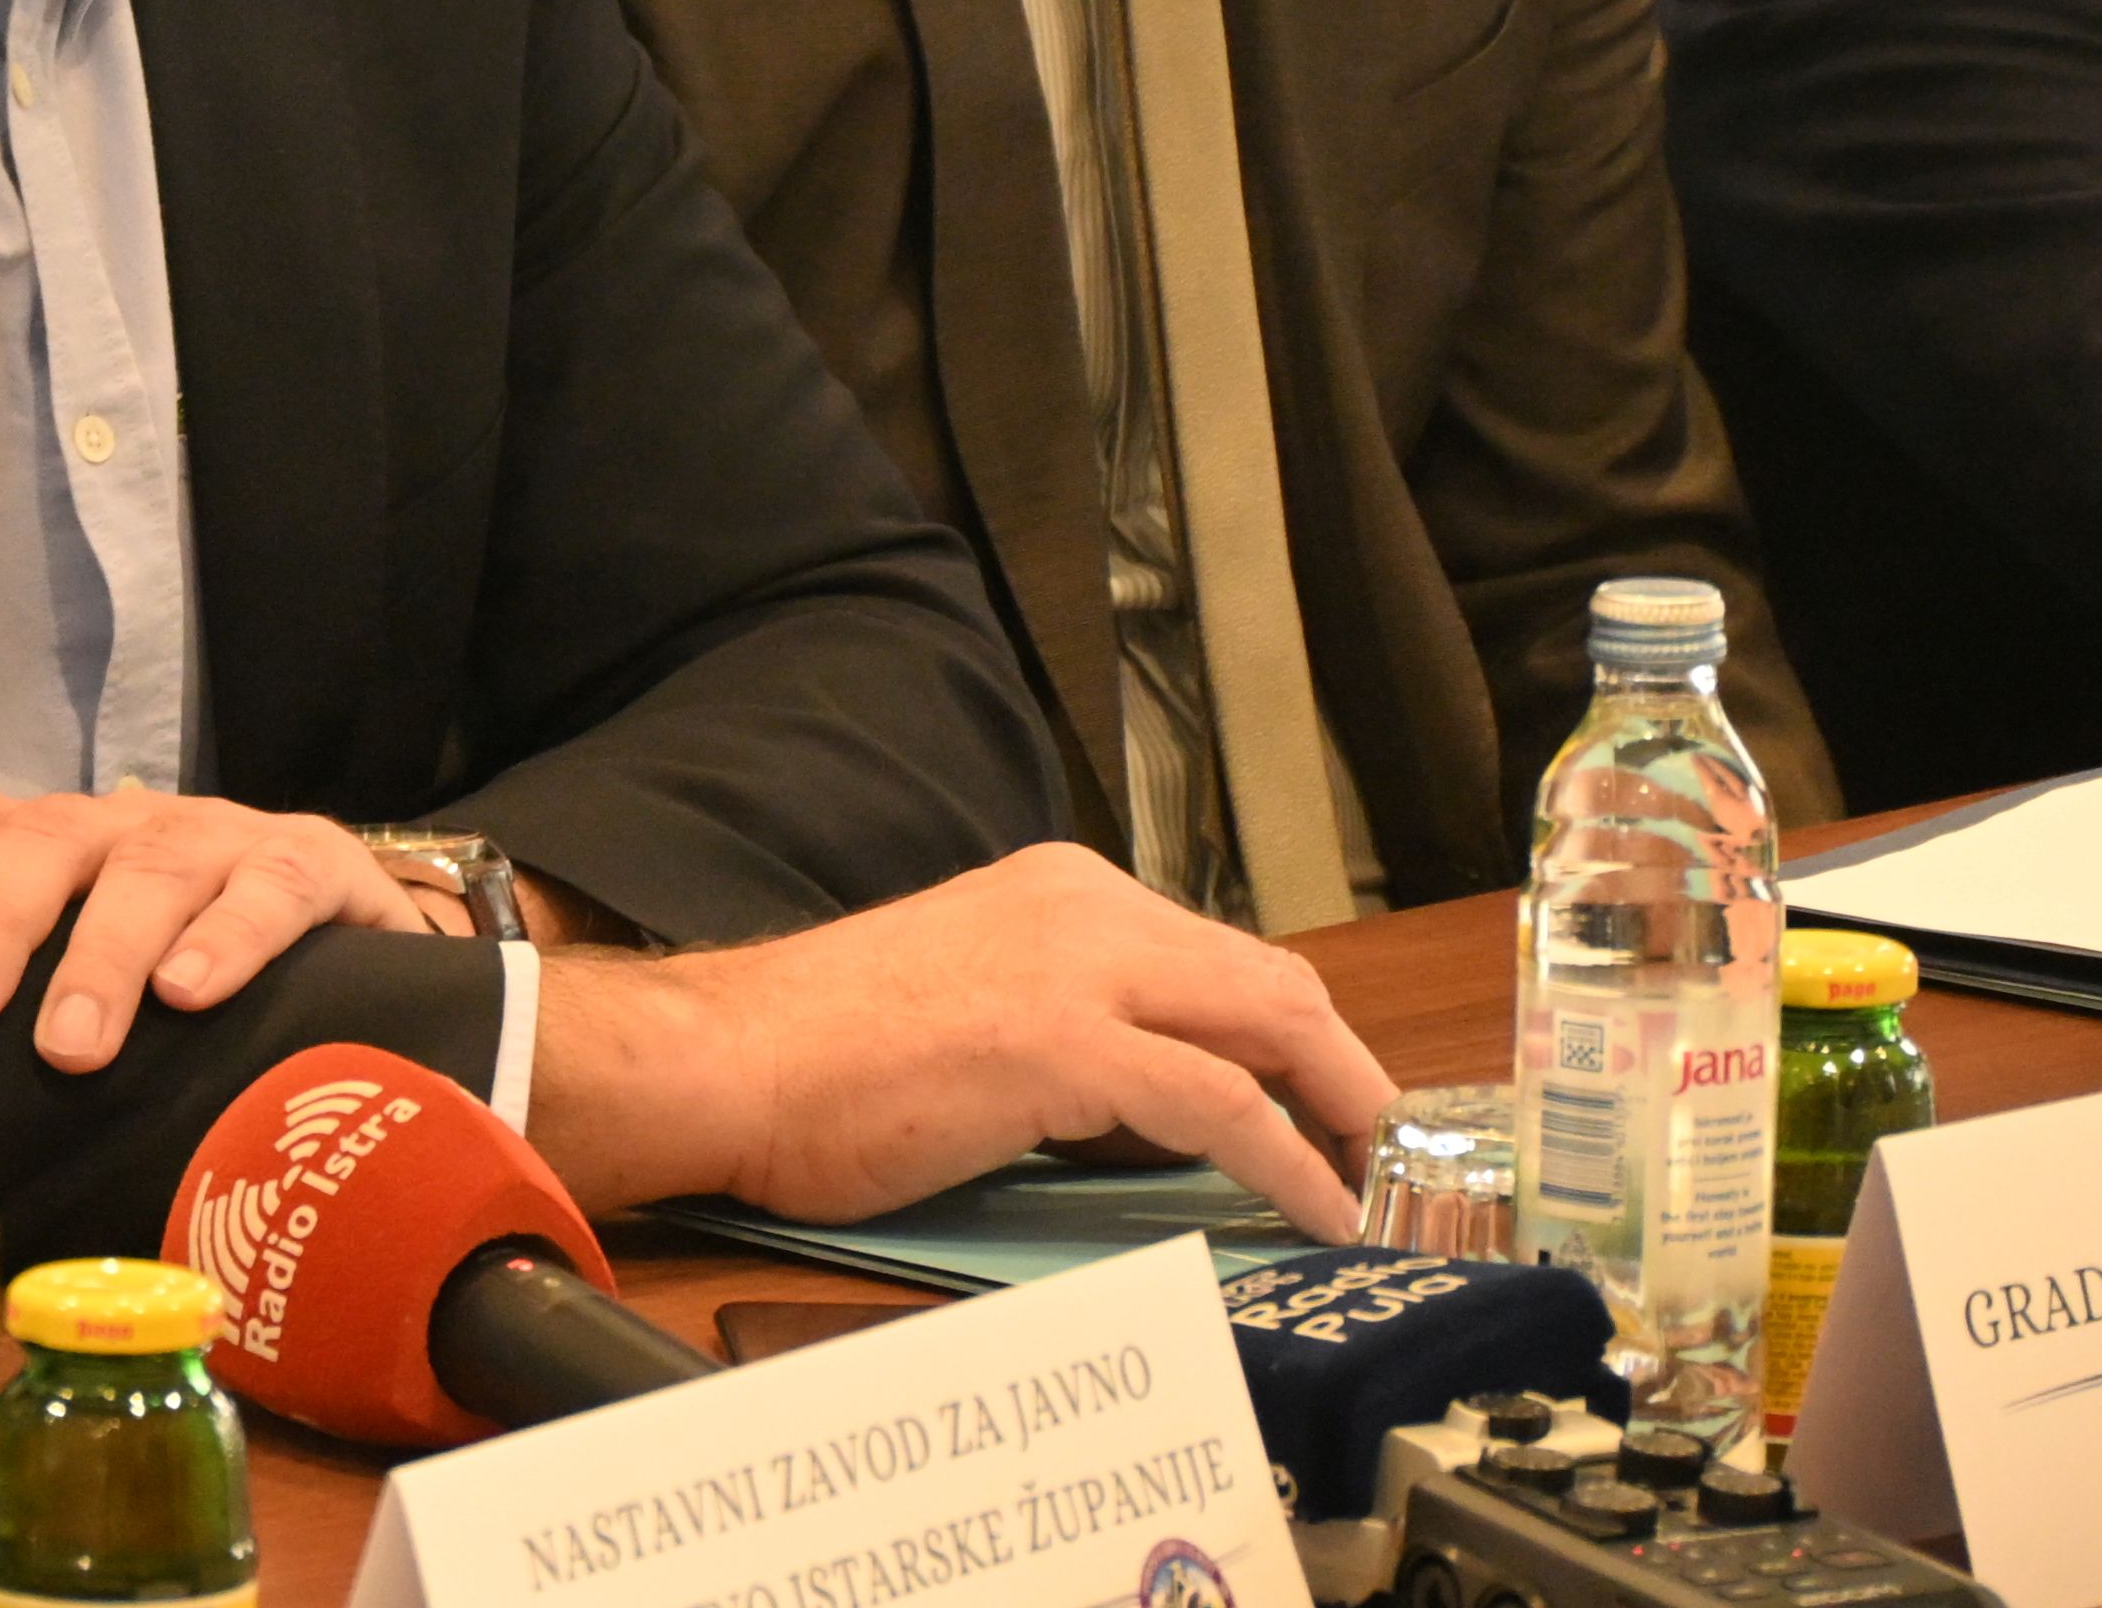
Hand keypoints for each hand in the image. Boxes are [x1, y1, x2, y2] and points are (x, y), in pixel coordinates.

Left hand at [0, 782, 424, 1070]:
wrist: (361, 951)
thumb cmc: (192, 980)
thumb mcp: (101, 989)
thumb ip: (25, 1031)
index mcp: (59, 846)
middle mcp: (128, 826)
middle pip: (47, 840)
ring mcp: (221, 838)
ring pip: (151, 868)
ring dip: (103, 952)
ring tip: (73, 1044)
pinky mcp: (314, 864)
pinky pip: (272, 883)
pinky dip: (230, 935)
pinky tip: (194, 992)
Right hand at [527, 842, 1393, 1237]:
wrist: (727, 1058)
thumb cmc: (817, 1053)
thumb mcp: (973, 1009)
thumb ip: (1072, 1035)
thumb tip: (1155, 1116)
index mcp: (1061, 892)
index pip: (1222, 958)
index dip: (1298, 1040)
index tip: (1331, 1110)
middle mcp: (1084, 907)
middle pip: (1275, 980)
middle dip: (1345, 1072)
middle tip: (1375, 1156)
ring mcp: (1080, 969)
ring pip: (1271, 1023)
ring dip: (1340, 1112)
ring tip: (1368, 1186)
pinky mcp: (1067, 1045)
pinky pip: (1223, 1104)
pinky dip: (1291, 1162)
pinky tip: (1316, 1209)